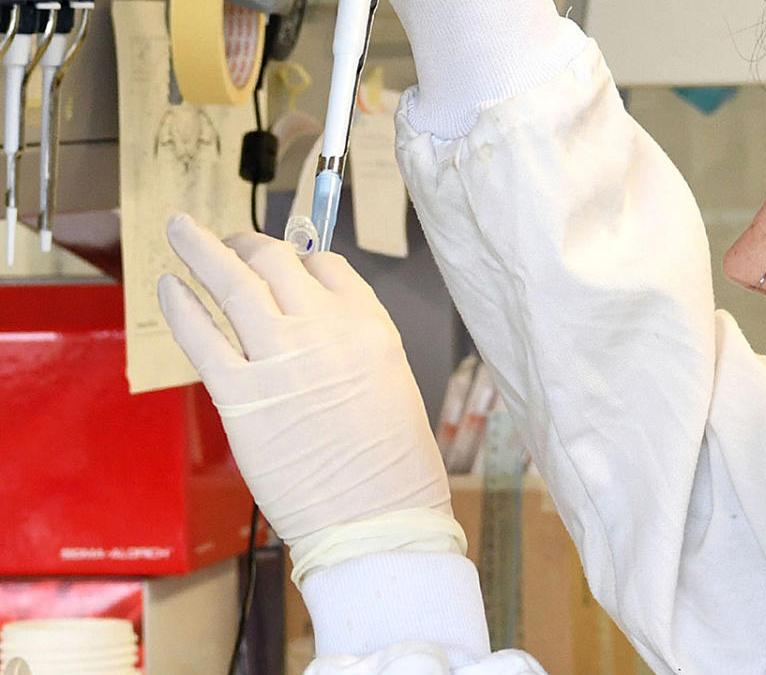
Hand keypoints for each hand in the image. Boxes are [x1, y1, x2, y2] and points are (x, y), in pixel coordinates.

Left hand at [156, 214, 450, 545]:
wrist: (378, 518)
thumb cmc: (395, 466)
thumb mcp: (392, 383)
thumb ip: (352, 346)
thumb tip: (312, 327)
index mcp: (369, 326)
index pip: (326, 267)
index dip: (300, 260)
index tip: (283, 264)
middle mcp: (324, 330)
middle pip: (275, 261)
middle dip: (246, 244)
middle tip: (225, 241)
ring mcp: (279, 359)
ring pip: (232, 281)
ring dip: (200, 248)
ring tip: (181, 229)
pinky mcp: (240, 396)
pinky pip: (201, 335)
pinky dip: (180, 305)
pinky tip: (168, 286)